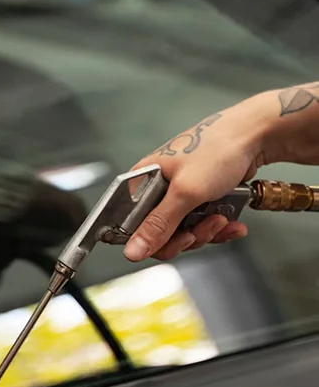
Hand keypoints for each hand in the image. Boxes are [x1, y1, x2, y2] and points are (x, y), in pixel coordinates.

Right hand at [123, 93, 281, 261]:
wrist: (256, 135)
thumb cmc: (218, 148)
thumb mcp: (185, 192)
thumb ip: (158, 225)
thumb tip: (132, 250)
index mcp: (144, 181)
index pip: (131, 225)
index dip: (148, 240)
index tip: (169, 242)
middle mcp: (159, 189)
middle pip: (159, 234)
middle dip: (185, 237)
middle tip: (198, 231)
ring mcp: (181, 195)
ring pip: (183, 233)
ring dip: (206, 231)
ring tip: (220, 217)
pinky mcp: (200, 200)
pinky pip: (202, 225)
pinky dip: (218, 228)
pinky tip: (230, 222)